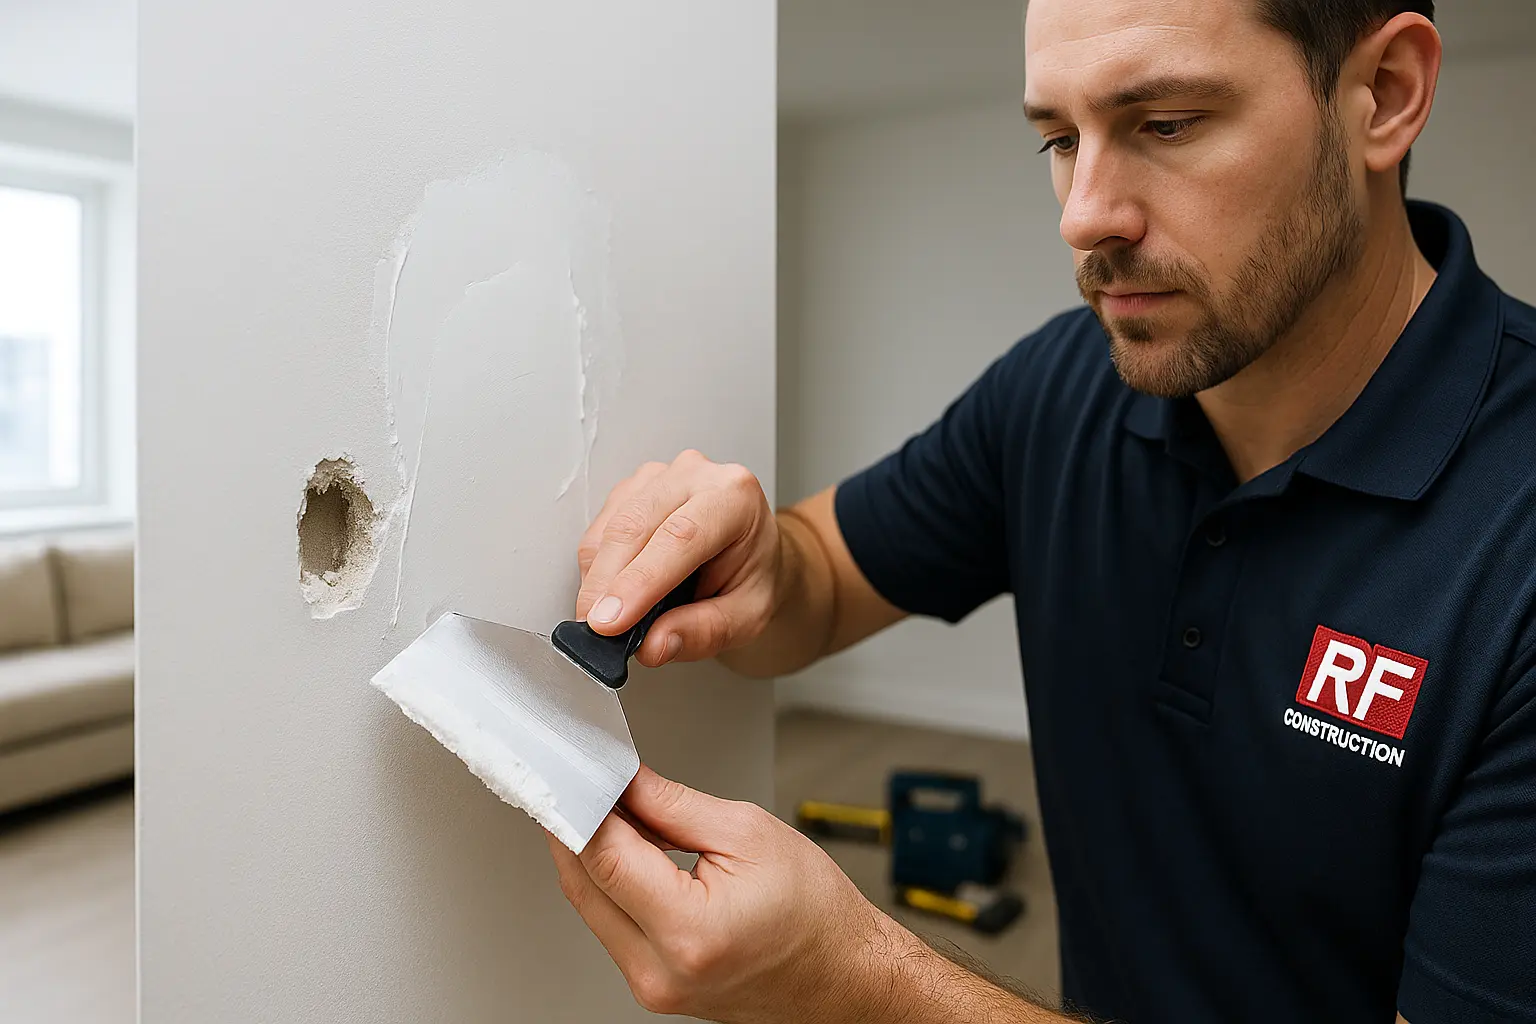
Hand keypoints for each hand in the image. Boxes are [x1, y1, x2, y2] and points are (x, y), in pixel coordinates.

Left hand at [546, 766, 903, 1022]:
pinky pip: (611, 926)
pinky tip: (635, 854)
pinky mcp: (653, 986)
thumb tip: (624, 782)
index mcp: (688, 930)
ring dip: (597, 855)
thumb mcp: (748, 833)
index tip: (584, 774)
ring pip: (591, 906)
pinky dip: (615, 885)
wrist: (844, 974)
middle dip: (581, 826)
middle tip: (597, 783)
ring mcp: (652, 986)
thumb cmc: (817, 914)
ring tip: (627, 816)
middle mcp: (660, 970)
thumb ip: (673, 804)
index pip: (604, 857)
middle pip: (583, 885)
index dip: (585, 807)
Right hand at [576, 451, 781, 667]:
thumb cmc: (752, 576)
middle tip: (597, 633)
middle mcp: (695, 476)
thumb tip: (652, 645)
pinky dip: (597, 571)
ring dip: (599, 581)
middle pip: (635, 526)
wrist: (751, 553)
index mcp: (735, 497)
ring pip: (609, 529)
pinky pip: (598, 532)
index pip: (681, 535)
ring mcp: (658, 478)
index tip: (611, 622)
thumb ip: (704, 632)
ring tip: (616, 619)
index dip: (640, 580)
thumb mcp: (747, 616)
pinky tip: (617, 592)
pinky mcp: (631, 489)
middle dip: (606, 586)